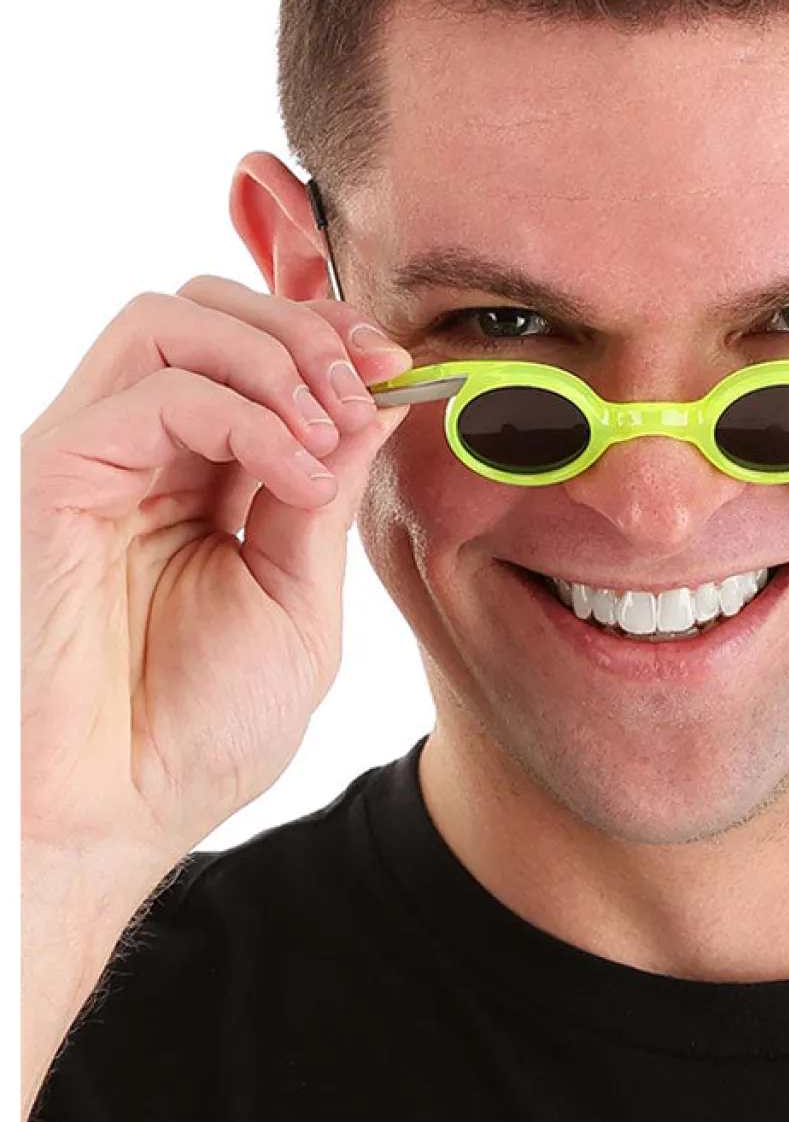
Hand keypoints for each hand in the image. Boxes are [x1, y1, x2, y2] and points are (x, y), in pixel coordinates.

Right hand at [21, 275, 411, 862]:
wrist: (116, 814)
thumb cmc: (196, 729)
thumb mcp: (297, 597)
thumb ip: (326, 495)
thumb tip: (374, 400)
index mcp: (200, 475)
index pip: (256, 349)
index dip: (330, 336)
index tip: (399, 365)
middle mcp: (141, 451)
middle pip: (210, 308)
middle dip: (307, 331)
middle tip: (369, 385)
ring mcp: (94, 456)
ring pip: (174, 321)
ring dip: (277, 360)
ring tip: (329, 439)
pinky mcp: (55, 473)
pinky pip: (155, 391)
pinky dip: (245, 416)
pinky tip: (294, 482)